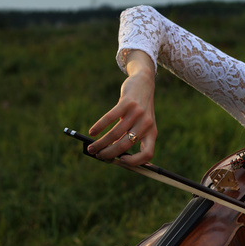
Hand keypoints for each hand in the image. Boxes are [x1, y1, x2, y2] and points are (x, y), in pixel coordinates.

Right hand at [87, 51, 157, 165]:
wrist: (144, 84)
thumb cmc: (139, 109)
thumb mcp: (140, 124)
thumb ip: (130, 137)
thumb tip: (112, 154)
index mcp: (152, 133)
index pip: (148, 154)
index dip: (135, 161)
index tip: (121, 161)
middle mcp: (147, 124)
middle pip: (126, 145)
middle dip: (109, 153)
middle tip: (98, 156)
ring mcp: (138, 113)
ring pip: (115, 133)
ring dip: (101, 143)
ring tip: (91, 147)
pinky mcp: (128, 102)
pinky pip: (111, 118)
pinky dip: (99, 126)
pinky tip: (92, 132)